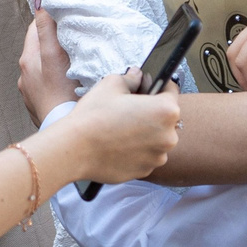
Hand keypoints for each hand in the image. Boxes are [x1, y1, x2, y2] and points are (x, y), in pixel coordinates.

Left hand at [19, 7, 77, 123]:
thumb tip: (39, 3)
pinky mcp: (39, 104)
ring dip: (54, 59)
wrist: (66, 131)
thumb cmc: (63, 95)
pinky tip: (68, 81)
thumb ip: (47, 29)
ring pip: (43, 65)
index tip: (64, 15)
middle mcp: (25, 74)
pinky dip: (55, 77)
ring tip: (72, 59)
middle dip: (53, 39)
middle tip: (72, 35)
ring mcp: (31, 91)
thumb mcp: (55, 56)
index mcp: (28, 59)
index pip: (36, 27)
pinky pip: (47, 83)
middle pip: (39, 46)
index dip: (50, 18)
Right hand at [62, 68, 181, 185]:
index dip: (158, 87)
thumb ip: (131, 78)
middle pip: (166, 119)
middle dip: (152, 113)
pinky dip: (137, 151)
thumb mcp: (111, 84)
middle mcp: (168, 136)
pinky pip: (146, 156)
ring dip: (146, 134)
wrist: (74, 149)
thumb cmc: (93, 116)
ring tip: (121, 129)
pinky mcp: (145, 171)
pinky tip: (118, 145)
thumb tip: (137, 76)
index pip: (171, 92)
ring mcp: (158, 156)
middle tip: (129, 110)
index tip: (148, 88)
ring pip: (157, 139)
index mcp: (166, 110)